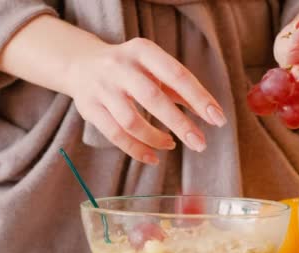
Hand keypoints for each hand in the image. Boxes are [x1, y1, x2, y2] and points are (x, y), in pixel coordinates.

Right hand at [65, 38, 225, 164]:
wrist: (81, 65)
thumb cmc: (129, 69)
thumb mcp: (153, 68)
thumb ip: (179, 88)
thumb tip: (208, 112)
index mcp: (142, 50)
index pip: (176, 74)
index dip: (198, 97)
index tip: (217, 119)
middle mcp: (120, 67)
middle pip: (153, 98)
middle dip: (180, 124)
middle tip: (200, 143)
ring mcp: (102, 88)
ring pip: (131, 121)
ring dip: (156, 138)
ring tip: (171, 145)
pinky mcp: (90, 108)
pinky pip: (115, 135)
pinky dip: (136, 150)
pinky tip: (152, 157)